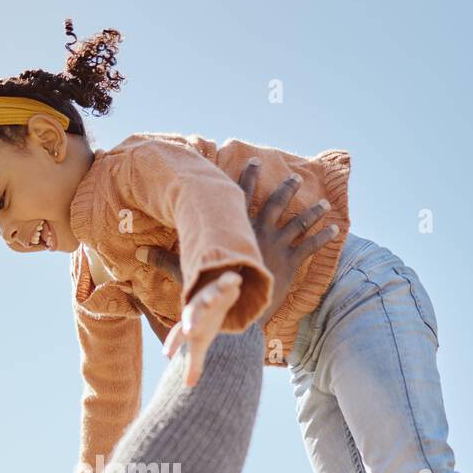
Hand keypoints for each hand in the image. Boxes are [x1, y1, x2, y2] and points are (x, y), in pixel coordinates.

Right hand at [137, 163, 338, 333]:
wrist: (239, 312)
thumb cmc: (213, 293)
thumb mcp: (188, 273)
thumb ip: (164, 261)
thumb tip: (136, 253)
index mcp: (237, 230)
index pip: (242, 197)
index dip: (248, 178)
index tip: (254, 161)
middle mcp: (259, 232)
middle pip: (275, 203)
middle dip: (287, 189)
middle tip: (296, 177)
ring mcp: (277, 245)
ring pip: (298, 223)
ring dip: (312, 212)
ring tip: (323, 203)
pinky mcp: (291, 262)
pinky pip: (311, 246)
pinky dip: (323, 237)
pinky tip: (336, 229)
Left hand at [161, 271, 241, 387]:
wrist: (215, 293)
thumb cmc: (205, 322)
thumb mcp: (200, 342)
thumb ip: (194, 364)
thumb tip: (188, 386)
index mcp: (190, 323)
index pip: (178, 334)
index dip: (173, 344)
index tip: (167, 354)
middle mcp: (197, 308)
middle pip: (192, 314)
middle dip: (191, 321)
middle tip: (189, 330)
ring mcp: (210, 295)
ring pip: (209, 296)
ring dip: (210, 298)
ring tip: (212, 299)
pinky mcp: (224, 285)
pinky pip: (227, 282)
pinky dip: (231, 280)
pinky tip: (236, 279)